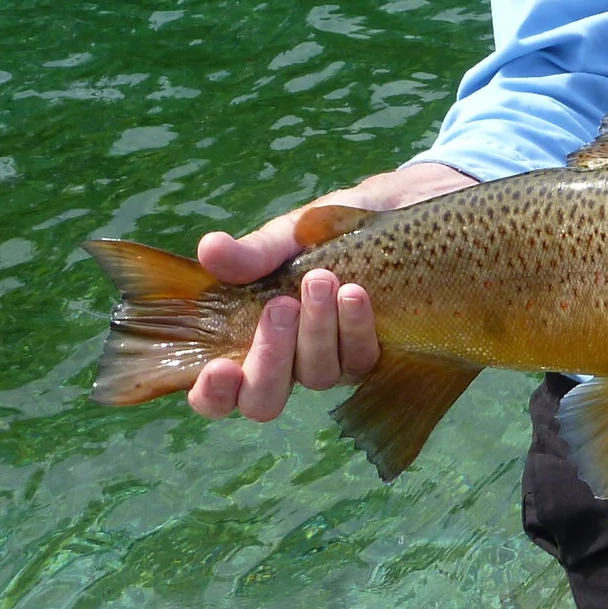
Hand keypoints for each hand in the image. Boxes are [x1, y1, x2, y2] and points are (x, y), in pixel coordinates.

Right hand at [186, 161, 475, 421]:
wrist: (399, 208)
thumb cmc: (331, 230)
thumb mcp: (289, 235)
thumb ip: (252, 253)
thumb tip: (209, 250)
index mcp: (254, 340)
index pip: (222, 393)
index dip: (213, 394)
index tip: (220, 368)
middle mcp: (291, 362)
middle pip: (265, 400)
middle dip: (269, 359)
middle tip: (281, 307)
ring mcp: (335, 361)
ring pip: (318, 376)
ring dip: (317, 331)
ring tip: (322, 280)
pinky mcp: (377, 353)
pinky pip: (361, 358)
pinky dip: (355, 326)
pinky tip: (355, 292)